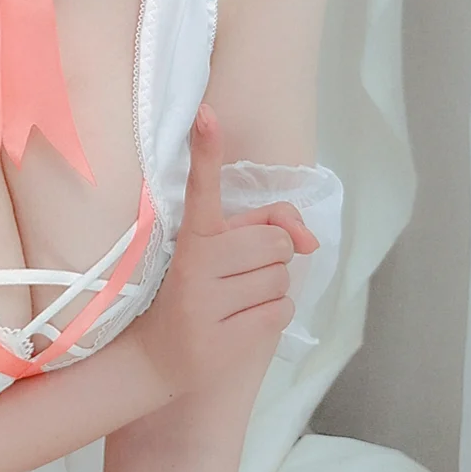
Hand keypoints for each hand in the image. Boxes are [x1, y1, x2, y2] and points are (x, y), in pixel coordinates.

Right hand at [130, 103, 317, 403]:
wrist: (159, 357)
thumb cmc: (195, 289)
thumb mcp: (218, 249)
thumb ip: (267, 224)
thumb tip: (311, 239)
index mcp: (190, 238)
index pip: (202, 189)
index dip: (205, 151)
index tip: (206, 114)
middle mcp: (196, 267)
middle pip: (276, 243)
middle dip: (272, 255)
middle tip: (240, 270)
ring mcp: (208, 306)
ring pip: (282, 278)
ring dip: (271, 286)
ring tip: (236, 298)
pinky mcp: (226, 341)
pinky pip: (282, 310)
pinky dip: (272, 313)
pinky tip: (241, 320)